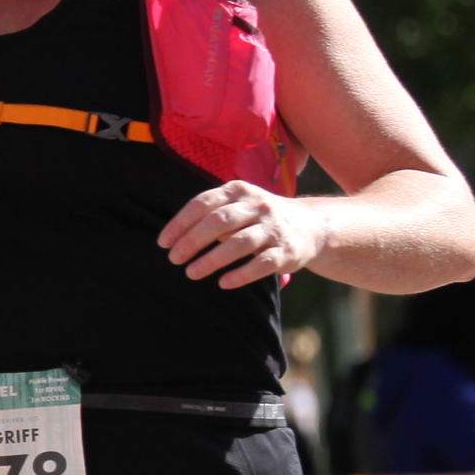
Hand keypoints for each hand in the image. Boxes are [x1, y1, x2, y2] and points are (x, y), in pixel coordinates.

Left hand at [158, 180, 319, 289]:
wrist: (311, 226)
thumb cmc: (260, 218)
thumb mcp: (238, 205)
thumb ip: (210, 214)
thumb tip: (173, 238)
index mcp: (239, 191)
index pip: (204, 203)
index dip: (181, 223)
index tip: (164, 242)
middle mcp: (258, 206)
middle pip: (220, 221)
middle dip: (193, 241)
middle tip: (174, 259)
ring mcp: (274, 228)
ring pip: (239, 243)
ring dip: (212, 260)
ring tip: (191, 273)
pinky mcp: (287, 251)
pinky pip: (262, 264)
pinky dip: (241, 274)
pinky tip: (223, 283)